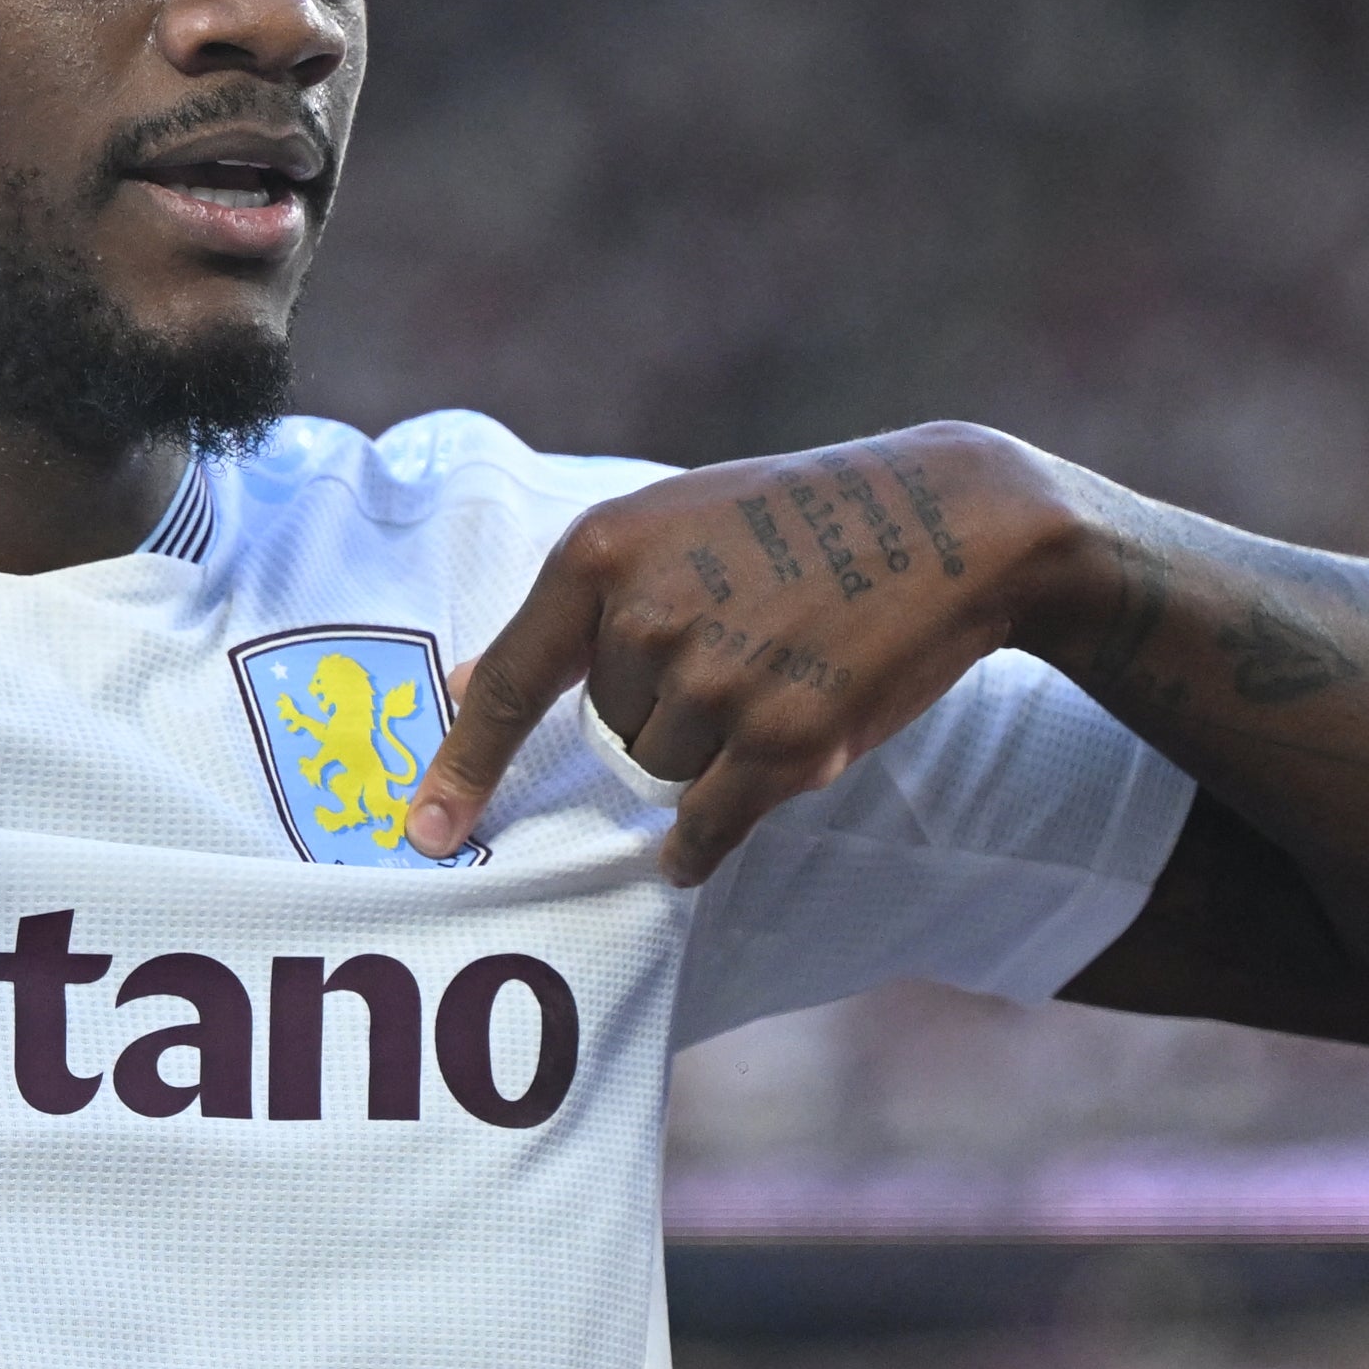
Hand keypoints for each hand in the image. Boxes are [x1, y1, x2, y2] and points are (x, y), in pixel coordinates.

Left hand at [405, 423, 1083, 883]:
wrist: (945, 525)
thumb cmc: (791, 522)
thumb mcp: (664, 523)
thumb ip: (573, 606)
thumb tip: (464, 689)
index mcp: (599, 554)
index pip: (509, 682)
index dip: (463, 765)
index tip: (423, 831)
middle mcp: (646, 620)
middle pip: (608, 732)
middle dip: (658, 711)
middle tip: (739, 644)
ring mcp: (716, 684)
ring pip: (660, 773)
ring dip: (704, 752)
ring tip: (773, 675)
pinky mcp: (784, 741)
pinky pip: (707, 824)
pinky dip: (698, 844)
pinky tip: (693, 846)